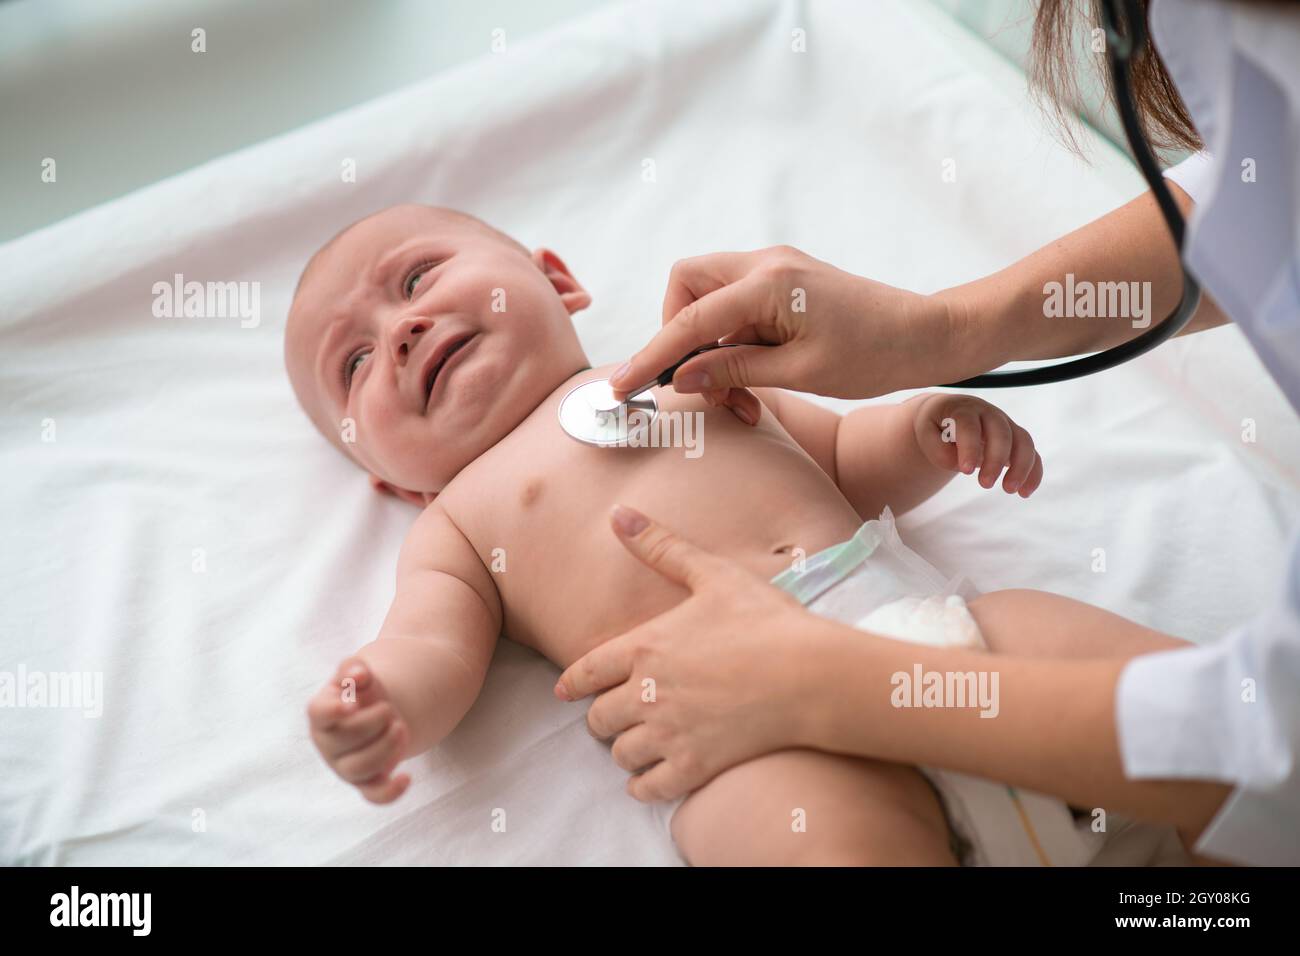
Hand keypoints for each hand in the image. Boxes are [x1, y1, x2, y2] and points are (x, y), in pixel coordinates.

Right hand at [307, 658, 410, 803]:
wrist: (378, 713)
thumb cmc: (362, 693)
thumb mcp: (359, 675)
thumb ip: (355, 668)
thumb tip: (358, 675)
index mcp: (322, 714)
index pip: (319, 714)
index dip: (333, 711)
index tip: (353, 705)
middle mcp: (328, 744)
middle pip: (345, 740)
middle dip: (373, 723)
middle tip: (389, 710)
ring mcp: (345, 766)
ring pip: (359, 768)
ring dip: (386, 749)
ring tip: (401, 727)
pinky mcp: (365, 782)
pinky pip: (373, 796)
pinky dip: (390, 792)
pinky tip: (407, 777)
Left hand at [554, 506, 825, 801]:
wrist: (811, 675)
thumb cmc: (766, 620)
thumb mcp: (713, 574)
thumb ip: (661, 546)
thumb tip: (618, 513)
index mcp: (646, 647)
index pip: (586, 672)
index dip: (572, 684)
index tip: (564, 692)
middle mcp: (647, 694)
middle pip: (598, 719)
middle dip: (603, 718)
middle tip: (617, 716)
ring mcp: (670, 734)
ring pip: (621, 754)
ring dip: (625, 750)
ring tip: (640, 743)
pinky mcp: (695, 766)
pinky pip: (648, 788)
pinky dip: (644, 785)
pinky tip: (653, 777)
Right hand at [609, 246, 957, 418]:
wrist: (928, 335)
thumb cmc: (875, 355)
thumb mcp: (801, 373)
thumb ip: (735, 371)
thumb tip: (682, 377)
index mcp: (768, 284)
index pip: (689, 320)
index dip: (652, 355)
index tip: (621, 386)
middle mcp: (765, 264)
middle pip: (686, 286)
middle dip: (678, 333)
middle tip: (701, 384)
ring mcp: (775, 270)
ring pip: (709, 298)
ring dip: (710, 346)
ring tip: (739, 395)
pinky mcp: (785, 283)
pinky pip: (737, 307)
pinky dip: (733, 343)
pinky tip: (753, 379)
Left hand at [912, 393, 1042, 495]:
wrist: (950, 413)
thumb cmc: (937, 426)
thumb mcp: (927, 433)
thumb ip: (938, 449)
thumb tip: (959, 464)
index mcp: (964, 409)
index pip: (970, 425)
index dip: (970, 447)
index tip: (966, 471)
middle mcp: (989, 414)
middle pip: (1001, 432)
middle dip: (996, 460)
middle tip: (985, 485)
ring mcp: (1007, 425)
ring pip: (1023, 441)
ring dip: (1021, 467)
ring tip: (1010, 490)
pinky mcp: (1017, 439)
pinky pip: (1032, 454)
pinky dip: (1033, 472)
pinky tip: (1025, 493)